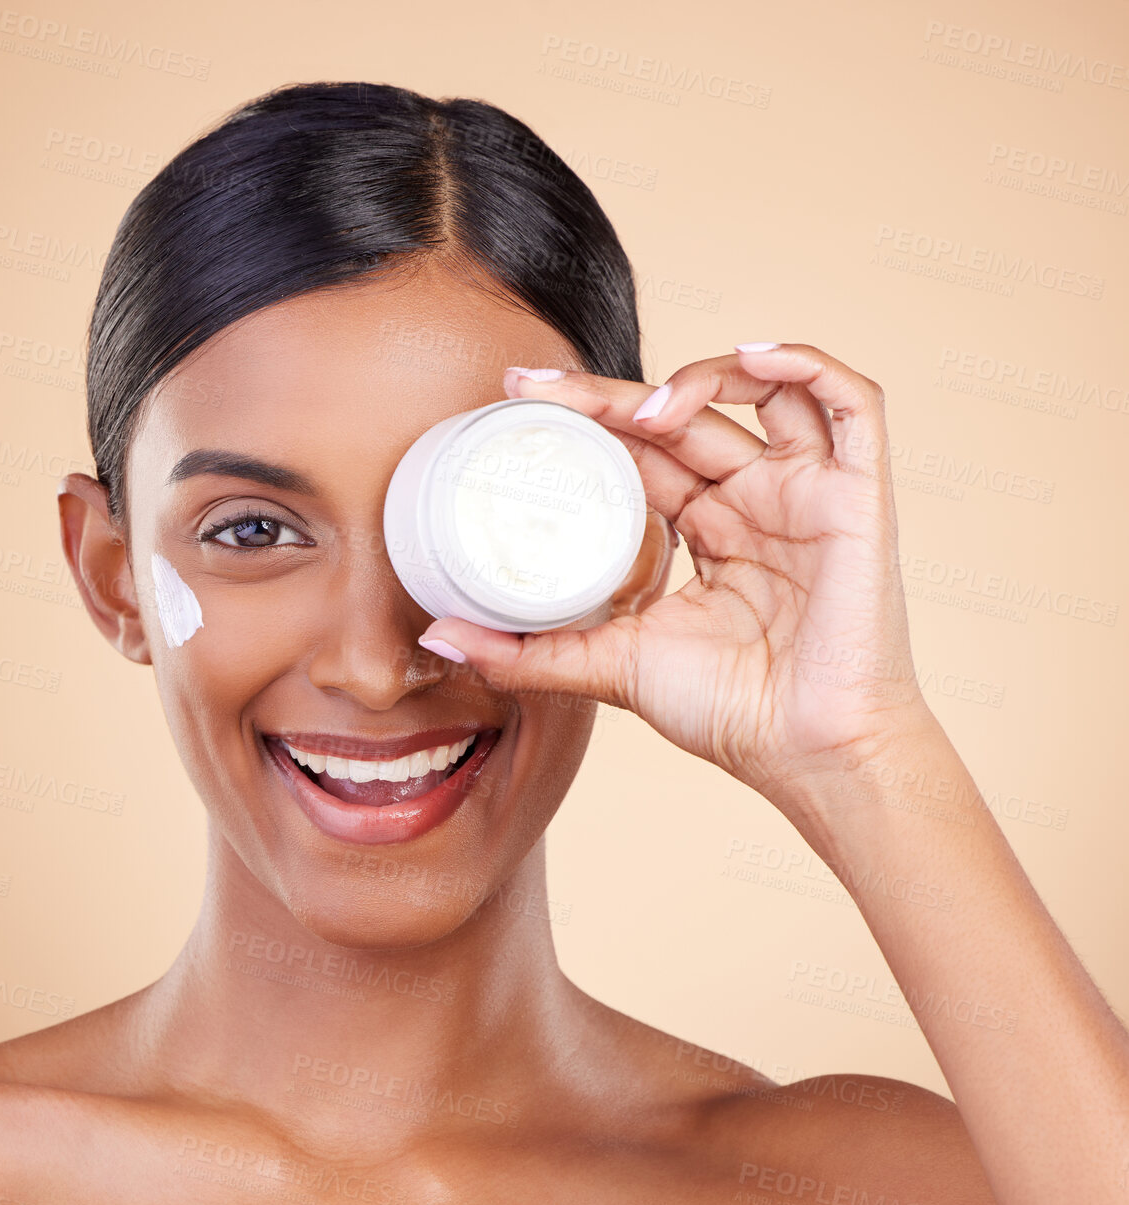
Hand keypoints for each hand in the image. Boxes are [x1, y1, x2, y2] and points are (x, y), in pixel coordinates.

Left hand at [417, 343, 938, 798]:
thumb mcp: (609, 666)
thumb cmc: (730, 713)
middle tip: (537, 389)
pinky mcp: (860, 494)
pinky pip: (850, 402)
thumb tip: (437, 638)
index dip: (586, 420)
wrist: (808, 757)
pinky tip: (749, 356)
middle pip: (684, 416)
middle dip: (609, 397)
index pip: (642, 452)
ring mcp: (808, 492)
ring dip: (697, 379)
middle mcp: (755, 500)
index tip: (516, 400)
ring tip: (640, 410)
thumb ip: (528, 651)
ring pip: (761, 391)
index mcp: (707, 530)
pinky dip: (804, 363)